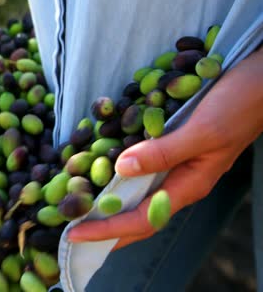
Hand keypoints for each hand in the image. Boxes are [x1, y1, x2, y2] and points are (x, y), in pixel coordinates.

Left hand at [68, 48, 262, 249]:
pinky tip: (96, 165)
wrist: (262, 77)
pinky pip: (138, 164)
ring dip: (106, 200)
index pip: (143, 220)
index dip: (108, 229)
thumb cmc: (241, 103)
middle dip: (104, 224)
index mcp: (190, 184)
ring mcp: (174, 162)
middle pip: (136, 213)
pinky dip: (114, 170)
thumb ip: (165, 152)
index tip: (74, 234)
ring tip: (76, 204)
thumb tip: (121, 169)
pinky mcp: (170, 143)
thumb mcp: (204, 130)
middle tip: (68, 227)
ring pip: (135, 190)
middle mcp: (179, 179)